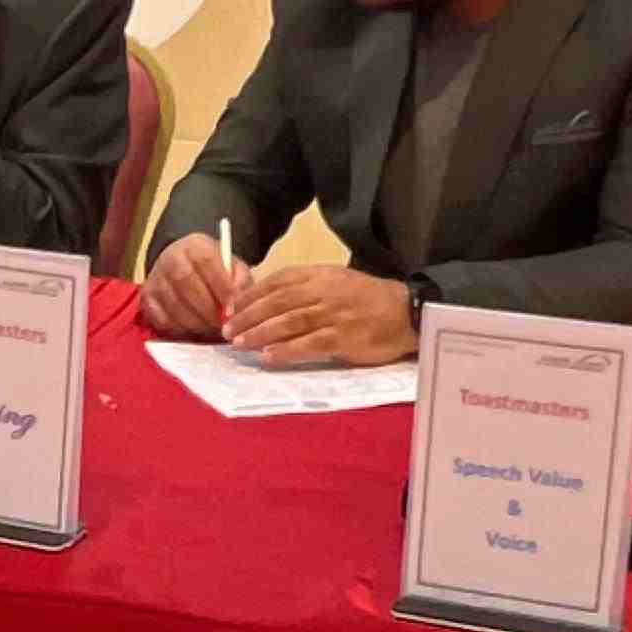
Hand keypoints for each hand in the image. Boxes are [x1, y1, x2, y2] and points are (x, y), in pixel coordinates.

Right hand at [138, 233, 236, 338]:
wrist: (185, 268)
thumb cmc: (214, 270)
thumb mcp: (232, 267)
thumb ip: (240, 280)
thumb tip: (239, 301)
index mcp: (194, 245)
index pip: (206, 261)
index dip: (221, 286)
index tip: (233, 308)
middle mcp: (170, 257)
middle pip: (186, 283)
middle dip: (207, 309)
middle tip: (223, 324)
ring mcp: (155, 278)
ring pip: (173, 304)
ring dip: (196, 322)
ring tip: (211, 328)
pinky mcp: (146, 298)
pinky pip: (162, 319)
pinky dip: (180, 328)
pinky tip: (193, 327)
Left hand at [220, 264, 415, 368]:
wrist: (406, 311)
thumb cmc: (366, 298)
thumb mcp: (335, 281)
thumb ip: (304, 287)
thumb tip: (265, 300)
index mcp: (320, 274)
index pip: (278, 281)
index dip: (251, 295)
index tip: (230, 308)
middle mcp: (324, 291)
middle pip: (278, 302)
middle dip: (248, 316)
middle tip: (226, 330)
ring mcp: (334, 315)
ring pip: (289, 322)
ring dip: (260, 333)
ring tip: (239, 343)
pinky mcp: (344, 339)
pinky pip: (309, 344)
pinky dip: (286, 350)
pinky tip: (269, 357)